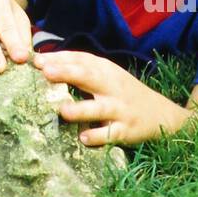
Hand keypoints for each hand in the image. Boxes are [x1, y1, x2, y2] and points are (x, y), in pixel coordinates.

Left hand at [33, 50, 188, 144]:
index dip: (59, 58)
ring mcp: (120, 109)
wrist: (161, 114)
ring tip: (63, 111)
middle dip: (67, 73)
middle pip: (89, 77)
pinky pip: (111, 133)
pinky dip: (98, 136)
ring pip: (99, 108)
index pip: (81, 59)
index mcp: (105, 70)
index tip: (36, 60)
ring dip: (81, 109)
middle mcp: (112, 86)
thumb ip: (79, 69)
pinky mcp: (126, 130)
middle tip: (46, 72)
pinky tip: (83, 138)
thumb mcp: (106, 75)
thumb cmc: (122, 92)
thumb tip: (42, 63)